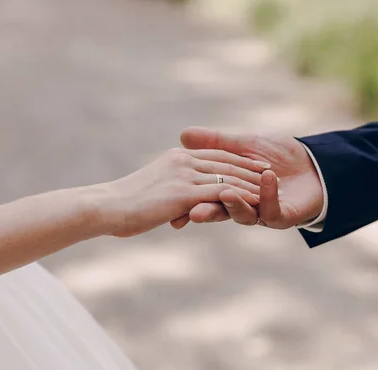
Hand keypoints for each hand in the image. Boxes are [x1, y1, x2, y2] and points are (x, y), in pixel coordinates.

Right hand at [91, 147, 268, 236]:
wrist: (106, 207)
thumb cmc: (123, 203)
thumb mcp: (150, 188)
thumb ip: (168, 186)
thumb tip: (176, 194)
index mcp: (176, 158)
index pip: (215, 154)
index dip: (238, 159)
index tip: (256, 163)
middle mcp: (183, 162)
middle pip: (226, 162)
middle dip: (251, 167)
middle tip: (272, 172)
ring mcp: (184, 176)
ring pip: (227, 175)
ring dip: (251, 180)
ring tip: (271, 185)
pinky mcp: (183, 193)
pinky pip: (221, 191)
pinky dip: (241, 195)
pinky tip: (257, 200)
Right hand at [170, 127, 323, 228]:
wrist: (314, 165)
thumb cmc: (278, 154)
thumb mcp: (244, 144)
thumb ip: (216, 143)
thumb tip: (183, 134)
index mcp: (228, 190)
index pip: (204, 192)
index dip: (188, 198)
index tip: (170, 200)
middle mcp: (241, 204)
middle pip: (219, 208)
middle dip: (206, 211)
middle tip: (191, 214)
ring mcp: (260, 213)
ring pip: (243, 213)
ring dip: (235, 204)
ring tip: (226, 194)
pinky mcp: (281, 217)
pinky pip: (271, 210)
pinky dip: (267, 195)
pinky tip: (265, 178)